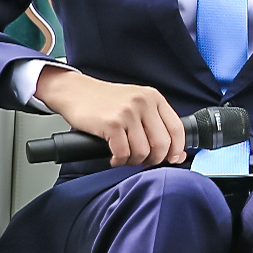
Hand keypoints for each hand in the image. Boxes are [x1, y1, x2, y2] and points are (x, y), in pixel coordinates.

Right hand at [33, 69, 186, 167]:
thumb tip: (176, 153)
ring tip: (125, 157)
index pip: (177, 128)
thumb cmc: (105, 101)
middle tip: (143, 161)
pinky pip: (123, 153)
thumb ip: (155, 122)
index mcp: (154, 97)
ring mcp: (127, 112)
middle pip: (162, 144)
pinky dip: (119, 161)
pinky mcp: (111, 123)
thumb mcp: (136, 102)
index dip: (177, 149)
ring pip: (143, 152)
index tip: (172, 159)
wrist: (75, 91)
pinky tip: (114, 158)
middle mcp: (143, 102)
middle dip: (154, 159)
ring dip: (134, 161)